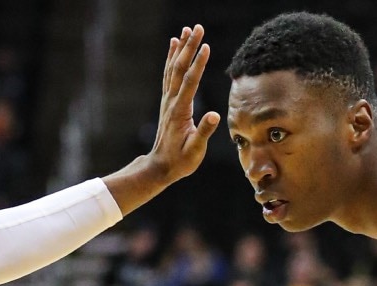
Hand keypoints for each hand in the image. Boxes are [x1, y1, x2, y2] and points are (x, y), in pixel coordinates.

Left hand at [145, 24, 220, 185]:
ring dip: (180, 48)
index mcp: (180, 111)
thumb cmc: (181, 161)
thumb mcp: (196, 150)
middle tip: (197, 28)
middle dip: (189, 47)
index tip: (206, 46)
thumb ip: (204, 132)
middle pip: (180, 68)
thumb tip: (215, 115)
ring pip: (173, 68)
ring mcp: (168, 100)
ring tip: (186, 30)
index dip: (198, 64)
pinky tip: (174, 46)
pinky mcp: (168, 101)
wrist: (161, 166)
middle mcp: (171, 101)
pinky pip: (169, 74)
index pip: (190, 82)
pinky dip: (172, 58)